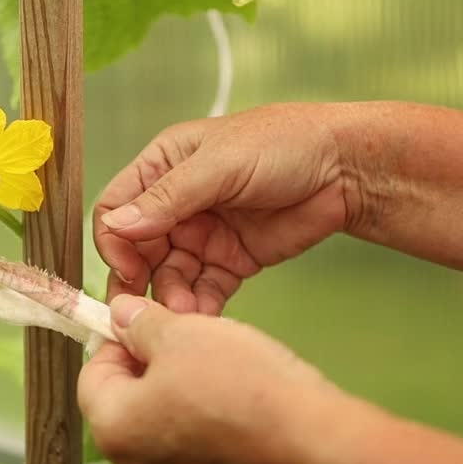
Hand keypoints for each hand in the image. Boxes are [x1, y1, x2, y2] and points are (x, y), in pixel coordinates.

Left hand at [78, 295, 340, 463]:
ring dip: (177, 379)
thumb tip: (120, 313)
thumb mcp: (181, 333)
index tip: (149, 318)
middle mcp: (132, 461)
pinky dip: (200, 406)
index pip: (93, 371)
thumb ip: (140, 323)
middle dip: (150, 359)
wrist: (307, 439)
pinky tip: (232, 385)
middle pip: (124, 395)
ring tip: (212, 355)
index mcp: (113, 428)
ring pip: (159, 412)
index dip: (119, 337)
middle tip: (184, 333)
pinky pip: (188, 432)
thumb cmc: (237, 384)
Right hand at [95, 103, 347, 314]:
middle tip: (146, 311)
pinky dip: (200, 307)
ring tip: (185, 315)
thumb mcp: (220, 163)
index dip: (115, 240)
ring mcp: (204, 234)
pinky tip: (204, 320)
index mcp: (163, 166)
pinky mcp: (231, 261)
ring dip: (171, 298)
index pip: (117, 208)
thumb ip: (169, 197)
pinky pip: (204, 290)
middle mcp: (176, 203)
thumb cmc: (285, 143)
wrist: (347, 169)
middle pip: (138, 250)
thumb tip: (118, 225)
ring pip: (168, 276)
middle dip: (140, 281)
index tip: (127, 267)